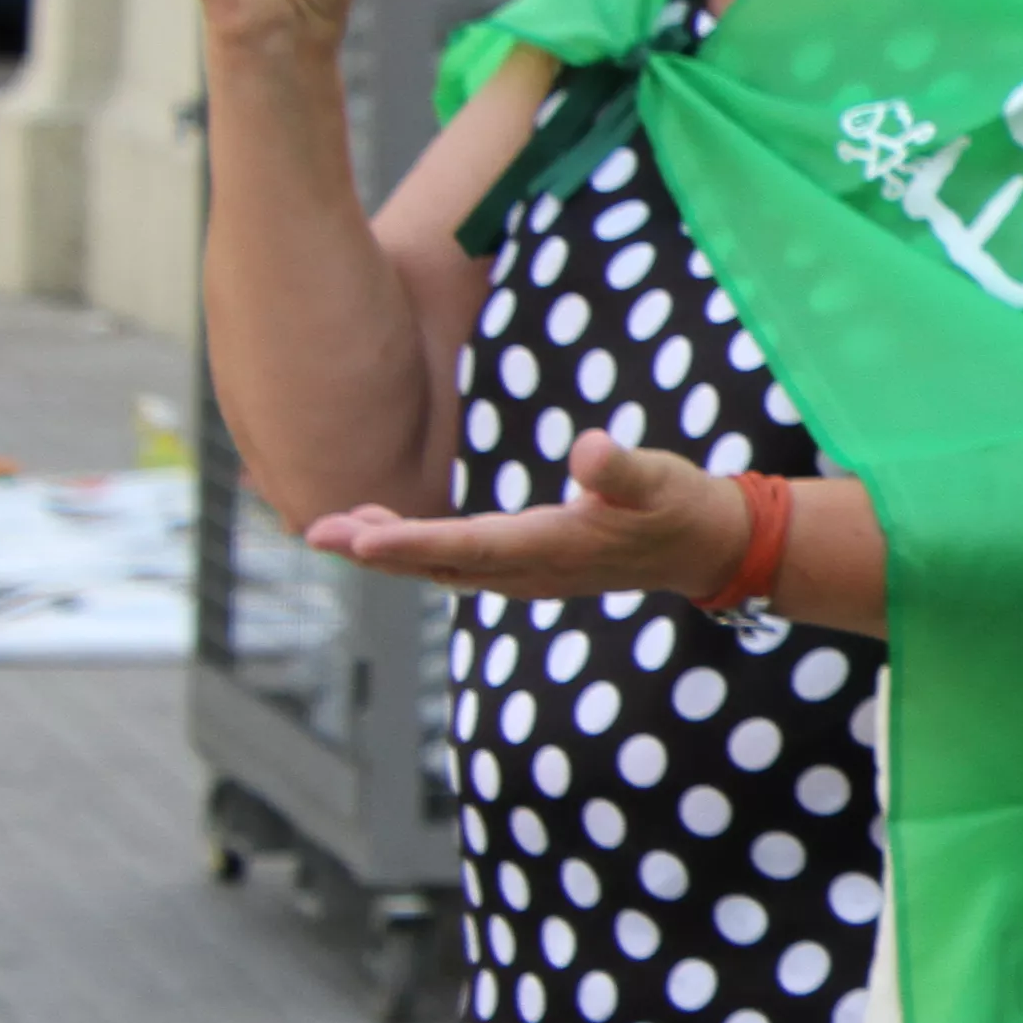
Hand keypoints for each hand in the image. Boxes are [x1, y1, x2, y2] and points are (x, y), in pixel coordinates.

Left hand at [307, 431, 748, 602]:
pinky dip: (416, 548)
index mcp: (553, 547)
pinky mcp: (529, 565)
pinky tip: (391, 529)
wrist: (706, 547)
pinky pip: (456, 562)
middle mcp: (529, 570)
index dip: (410, 542)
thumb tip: (589, 449)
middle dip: (375, 550)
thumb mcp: (661, 479)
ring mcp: (527, 573)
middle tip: (315, 530)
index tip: (357, 538)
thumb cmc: (682, 508)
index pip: (467, 547)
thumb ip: (624, 468)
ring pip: (441, 567)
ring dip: (388, 551)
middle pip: (436, 564)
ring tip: (338, 527)